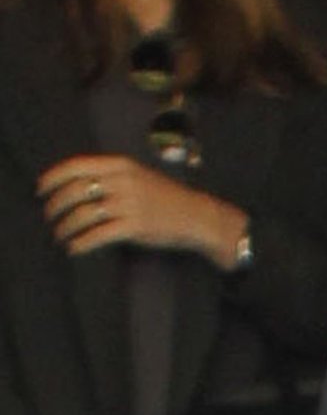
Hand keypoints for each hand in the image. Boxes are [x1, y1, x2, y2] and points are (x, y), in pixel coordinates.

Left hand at [38, 154, 245, 267]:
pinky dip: (81, 243)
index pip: (76, 167)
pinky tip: (74, 248)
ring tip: (60, 234)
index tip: (41, 190)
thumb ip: (111, 176)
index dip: (53, 178)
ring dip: (66, 226)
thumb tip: (77, 185)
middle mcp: (123, 182)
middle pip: (75, 191)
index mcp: (120, 165)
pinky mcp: (135, 227)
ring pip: (84, 214)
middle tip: (49, 217)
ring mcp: (129, 205)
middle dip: (56, 206)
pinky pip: (99, 235)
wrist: (198, 216)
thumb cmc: (166, 198)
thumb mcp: (138, 176)